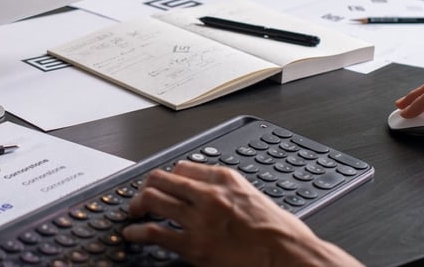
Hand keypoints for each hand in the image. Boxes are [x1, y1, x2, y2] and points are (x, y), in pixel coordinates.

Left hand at [121, 161, 359, 266]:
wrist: (290, 256)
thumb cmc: (281, 233)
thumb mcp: (254, 198)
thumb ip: (230, 193)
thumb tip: (211, 195)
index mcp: (225, 179)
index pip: (183, 168)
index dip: (168, 177)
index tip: (163, 184)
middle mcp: (209, 194)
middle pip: (162, 179)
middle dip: (147, 186)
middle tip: (141, 196)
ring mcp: (199, 220)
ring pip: (154, 200)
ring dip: (138, 205)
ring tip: (133, 212)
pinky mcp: (194, 246)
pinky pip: (155, 233)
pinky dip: (138, 232)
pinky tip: (132, 234)